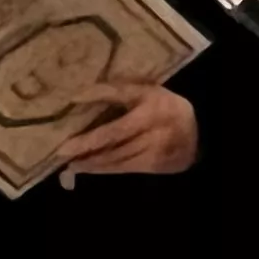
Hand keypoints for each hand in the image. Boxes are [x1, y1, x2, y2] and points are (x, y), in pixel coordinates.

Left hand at [52, 81, 199, 179]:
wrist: (196, 135)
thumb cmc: (164, 108)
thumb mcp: (148, 92)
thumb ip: (121, 90)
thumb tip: (81, 94)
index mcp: (152, 99)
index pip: (120, 94)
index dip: (97, 95)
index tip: (73, 98)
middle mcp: (154, 123)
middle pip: (114, 133)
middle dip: (86, 142)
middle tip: (62, 149)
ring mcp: (154, 146)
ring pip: (116, 154)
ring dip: (89, 159)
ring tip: (68, 161)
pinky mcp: (152, 164)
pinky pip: (122, 167)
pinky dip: (101, 168)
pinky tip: (86, 167)